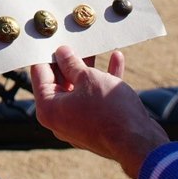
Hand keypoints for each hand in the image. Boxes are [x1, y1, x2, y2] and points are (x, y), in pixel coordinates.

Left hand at [29, 45, 169, 178]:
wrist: (138, 142)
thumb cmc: (108, 110)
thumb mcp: (88, 78)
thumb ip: (71, 63)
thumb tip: (61, 53)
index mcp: (48, 108)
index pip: (40, 73)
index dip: (47, 53)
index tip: (52, 36)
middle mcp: (59, 119)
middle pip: (60, 81)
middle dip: (70, 59)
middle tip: (75, 38)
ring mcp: (78, 123)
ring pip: (80, 89)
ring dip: (89, 68)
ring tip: (95, 47)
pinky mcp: (96, 125)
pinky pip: (95, 99)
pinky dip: (103, 81)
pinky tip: (116, 59)